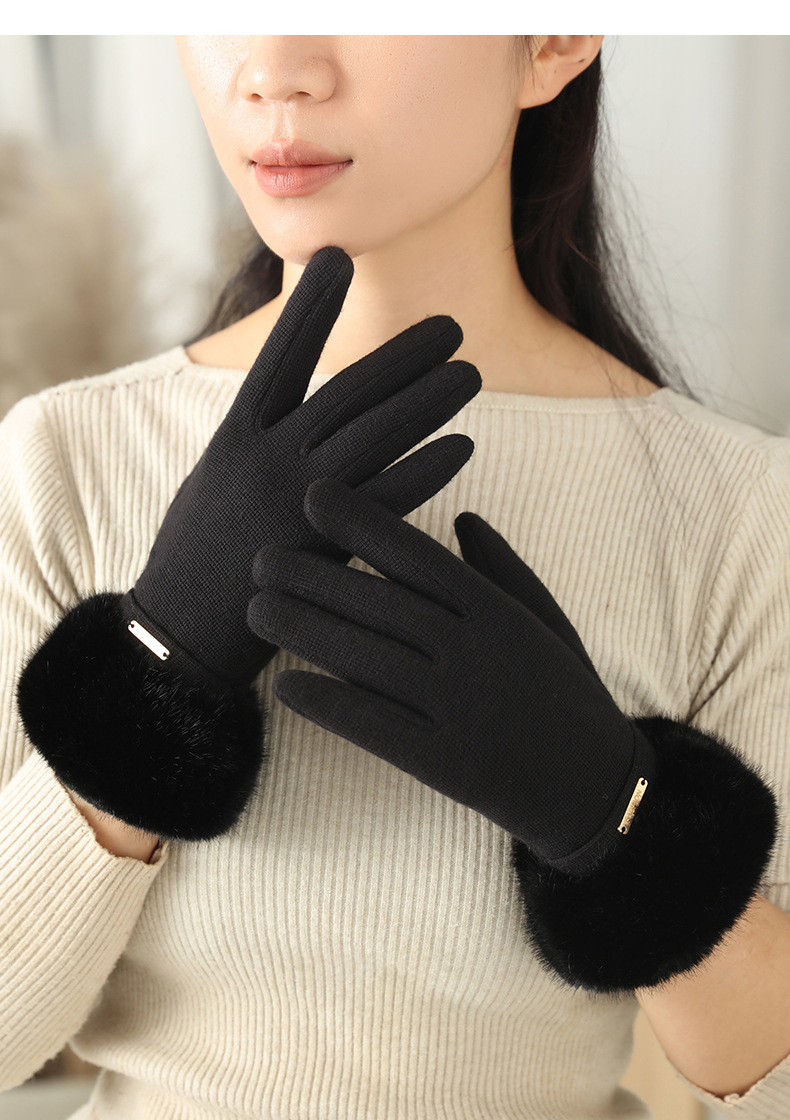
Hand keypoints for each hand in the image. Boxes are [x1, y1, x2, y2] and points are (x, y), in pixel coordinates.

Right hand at [16, 251, 478, 840]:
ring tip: (470, 373)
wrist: (178, 634)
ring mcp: (295, 501)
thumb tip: (293, 403)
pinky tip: (461, 446)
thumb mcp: (213, 479)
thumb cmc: (195, 555)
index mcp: (235, 435)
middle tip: (453, 327)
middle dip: (404, 357)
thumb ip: (255, 439)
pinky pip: (385, 500)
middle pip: (348, 393)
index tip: (340, 257)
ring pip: (373, 436)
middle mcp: (267, 458)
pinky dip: (424, 470)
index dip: (311, 307)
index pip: (279, 356)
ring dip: (427, 402)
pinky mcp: (321, 547)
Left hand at [248, 478, 777, 991]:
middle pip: (378, 604)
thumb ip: (502, 567)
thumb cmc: (568, 693)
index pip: (417, 555)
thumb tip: (462, 517)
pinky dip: (328, 703)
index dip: (361, 523)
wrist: (596, 788)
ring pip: (366, 658)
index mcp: (496, 612)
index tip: (313, 498)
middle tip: (259, 559)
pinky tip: (286, 686)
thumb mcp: (546, 618)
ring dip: (304, 631)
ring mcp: (458, 708)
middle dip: (313, 577)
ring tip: (257, 611)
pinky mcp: (445, 762)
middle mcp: (473, 652)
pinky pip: (374, 726)